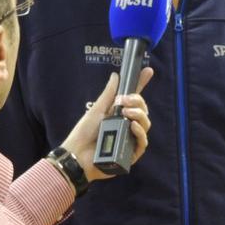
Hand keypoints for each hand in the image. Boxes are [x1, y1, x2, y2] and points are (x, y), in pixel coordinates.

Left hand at [60, 68, 153, 182]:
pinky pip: (143, 143)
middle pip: (143, 110)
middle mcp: (127, 126)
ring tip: (126, 112)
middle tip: (123, 100)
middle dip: (137, 101)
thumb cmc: (84, 133)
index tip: (148, 71)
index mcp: (119, 114)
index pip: (134, 99)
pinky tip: (132, 126)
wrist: (77, 153)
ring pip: (145, 125)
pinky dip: (140, 132)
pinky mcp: (130, 154)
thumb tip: (116, 75)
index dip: (142, 85)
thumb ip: (108, 93)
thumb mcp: (97, 109)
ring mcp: (130, 139)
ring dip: (139, 115)